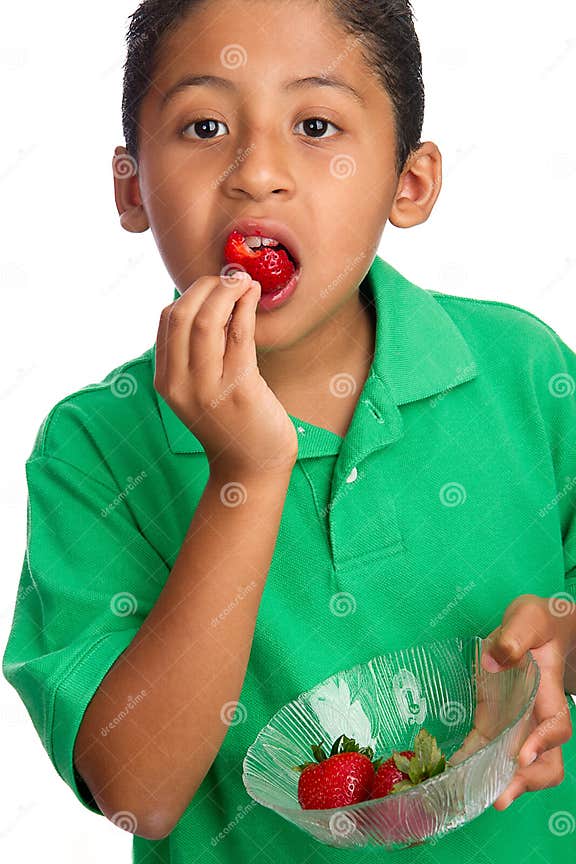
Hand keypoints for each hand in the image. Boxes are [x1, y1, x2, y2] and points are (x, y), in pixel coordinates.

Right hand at [154, 271, 297, 478]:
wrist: (252, 464)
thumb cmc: (231, 421)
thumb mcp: (199, 388)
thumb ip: (196, 353)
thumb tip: (210, 299)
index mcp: (165, 381)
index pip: (167, 319)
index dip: (191, 292)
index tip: (215, 284)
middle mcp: (179, 385)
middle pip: (183, 314)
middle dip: (209, 286)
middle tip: (233, 279)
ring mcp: (207, 389)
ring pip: (207, 321)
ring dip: (228, 292)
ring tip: (245, 282)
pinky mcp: (239, 390)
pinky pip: (239, 336)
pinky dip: (246, 308)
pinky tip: (254, 297)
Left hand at [480, 594, 574, 809]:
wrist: (536, 628)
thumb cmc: (537, 623)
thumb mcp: (529, 619)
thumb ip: (516, 636)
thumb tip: (496, 659)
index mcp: (548, 692)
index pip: (556, 726)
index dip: (543, 743)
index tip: (523, 754)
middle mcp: (536, 716)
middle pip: (546, 762)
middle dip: (525, 782)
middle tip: (499, 797)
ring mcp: (517, 722)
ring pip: (519, 765)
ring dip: (499, 780)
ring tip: (472, 794)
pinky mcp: (495, 719)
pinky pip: (489, 748)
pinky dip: (474, 762)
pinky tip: (454, 770)